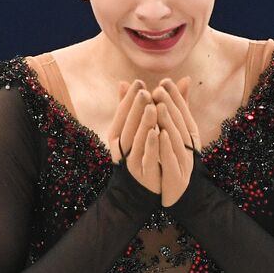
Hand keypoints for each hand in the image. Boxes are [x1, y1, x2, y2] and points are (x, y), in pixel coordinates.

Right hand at [108, 78, 159, 193]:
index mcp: (116, 136)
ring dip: (143, 122)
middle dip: (135, 107)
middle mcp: (120, 148)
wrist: (140, 190)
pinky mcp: (142, 173)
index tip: (138, 82)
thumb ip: (131, 108)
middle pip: (127, 125)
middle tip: (144, 90)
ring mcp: (130, 161)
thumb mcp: (133, 130)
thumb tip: (124, 81)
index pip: (121, 114)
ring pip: (136, 140)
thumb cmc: (138, 153)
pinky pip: (146, 157)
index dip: (129, 98)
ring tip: (152, 106)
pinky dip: (150, 144)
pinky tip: (156, 131)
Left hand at [150, 76, 201, 206]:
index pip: (184, 113)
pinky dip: (165, 145)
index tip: (165, 81)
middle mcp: (189, 147)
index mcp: (190, 137)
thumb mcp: (179, 134)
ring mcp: (184, 161)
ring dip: (168, 121)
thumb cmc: (176, 160)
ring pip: (176, 138)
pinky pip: (170, 158)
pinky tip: (158, 133)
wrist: (180, 197)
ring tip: (158, 105)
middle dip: (170, 104)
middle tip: (158, 88)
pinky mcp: (176, 176)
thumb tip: (185, 78)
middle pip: (180, 123)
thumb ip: (180, 108)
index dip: (175, 96)